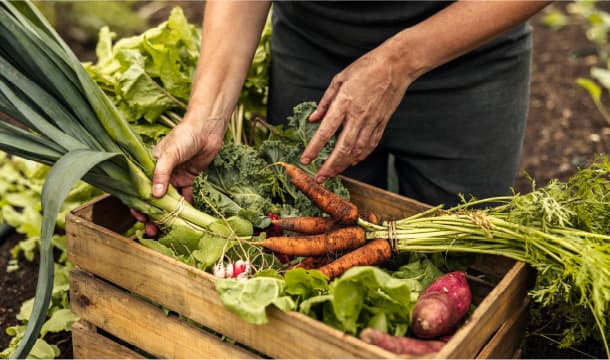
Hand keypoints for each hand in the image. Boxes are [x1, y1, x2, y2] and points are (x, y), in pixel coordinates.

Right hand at [132, 112, 226, 237]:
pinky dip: (186, 207)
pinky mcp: (188, 179)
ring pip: (169, 201)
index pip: (140, 189)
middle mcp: (160, 174)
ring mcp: (174, 177)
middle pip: (154, 199)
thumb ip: (162, 173)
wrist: (207, 129)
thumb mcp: (170, 153)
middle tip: (154, 232)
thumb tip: (155, 196)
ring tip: (168, 231)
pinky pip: (185, 197)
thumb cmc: (184, 136)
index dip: (139, 205)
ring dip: (169, 215)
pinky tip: (187, 219)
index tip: (141, 219)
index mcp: (149, 166)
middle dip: (153, 216)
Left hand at [301, 43, 413, 182]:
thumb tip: (313, 119)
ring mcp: (372, 121)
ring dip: (344, 164)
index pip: (325, 131)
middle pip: (342, 148)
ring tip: (333, 173)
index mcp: (344, 103)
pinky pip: (370, 144)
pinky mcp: (382, 123)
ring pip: (357, 150)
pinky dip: (361, 155)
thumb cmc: (366, 67)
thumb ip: (325, 101)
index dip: (314, 148)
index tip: (305, 160)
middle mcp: (358, 116)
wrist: (396, 65)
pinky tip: (353, 161)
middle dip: (329, 166)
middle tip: (320, 177)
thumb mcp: (340, 79)